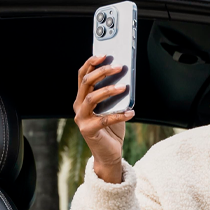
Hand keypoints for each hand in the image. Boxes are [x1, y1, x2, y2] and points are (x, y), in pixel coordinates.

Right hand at [73, 54, 134, 183]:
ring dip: (108, 90)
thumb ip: (113, 94)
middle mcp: (78, 107)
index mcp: (82, 99)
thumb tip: (123, 77)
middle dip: (102, 72)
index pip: (82, 76)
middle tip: (118, 67)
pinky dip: (119, 115)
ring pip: (91, 98)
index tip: (104, 55)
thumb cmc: (111, 130)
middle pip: (86, 83)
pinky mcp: (89, 131)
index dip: (91, 63)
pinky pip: (105, 119)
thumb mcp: (112, 108)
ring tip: (124, 87)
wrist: (109, 154)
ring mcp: (82, 119)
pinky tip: (131, 112)